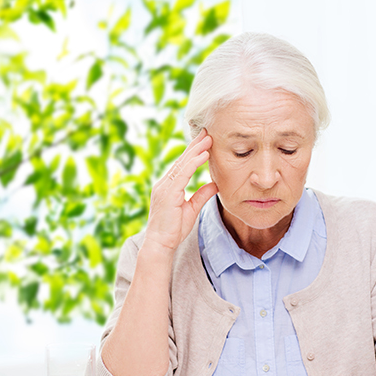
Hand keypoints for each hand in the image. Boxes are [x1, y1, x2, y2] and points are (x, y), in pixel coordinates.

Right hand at [145, 129, 217, 251]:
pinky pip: (183, 174)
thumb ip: (201, 195)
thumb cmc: (173, 230)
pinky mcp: (167, 193)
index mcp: (169, 186)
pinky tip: (203, 155)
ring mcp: (164, 187)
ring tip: (209, 138)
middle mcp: (164, 183)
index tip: (206, 141)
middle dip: (195, 145)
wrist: (161, 244)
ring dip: (196, 150)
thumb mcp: (192, 209)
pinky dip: (193, 163)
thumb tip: (214, 184)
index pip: (183, 165)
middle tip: (207, 131)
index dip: (194, 152)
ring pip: (183, 164)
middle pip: (182, 160)